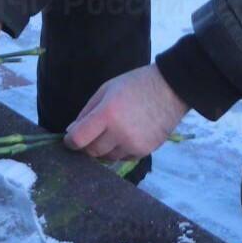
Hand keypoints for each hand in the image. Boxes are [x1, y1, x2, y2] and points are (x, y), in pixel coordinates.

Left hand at [66, 66, 190, 161]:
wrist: (170, 89)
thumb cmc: (135, 84)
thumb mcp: (106, 89)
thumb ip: (87, 111)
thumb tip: (71, 131)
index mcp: (107, 114)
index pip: (79, 138)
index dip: (70, 141)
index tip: (70, 138)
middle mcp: (119, 133)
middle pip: (92, 151)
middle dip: (86, 145)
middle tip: (89, 135)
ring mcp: (133, 145)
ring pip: (107, 157)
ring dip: (103, 149)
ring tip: (110, 133)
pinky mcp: (144, 151)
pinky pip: (123, 158)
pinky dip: (119, 150)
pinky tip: (125, 136)